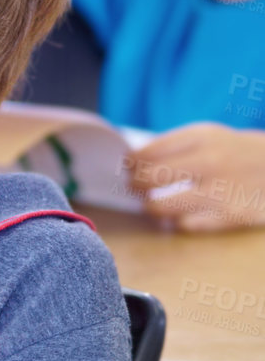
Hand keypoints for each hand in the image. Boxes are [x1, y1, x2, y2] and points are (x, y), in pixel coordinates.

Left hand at [125, 123, 264, 230]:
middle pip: (150, 178)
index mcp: (200, 138)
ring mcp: (219, 191)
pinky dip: (177, 222)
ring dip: (150, 207)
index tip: (127, 167)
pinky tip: (177, 217)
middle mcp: (209, 162)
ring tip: (150, 204)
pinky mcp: (230, 216)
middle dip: (135, 184)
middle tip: (133, 187)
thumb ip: (173, 145)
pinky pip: (186, 225)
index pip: (148, 152)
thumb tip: (133, 161)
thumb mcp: (207, 136)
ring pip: (162, 206)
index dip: (131, 163)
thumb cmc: (234, 152)